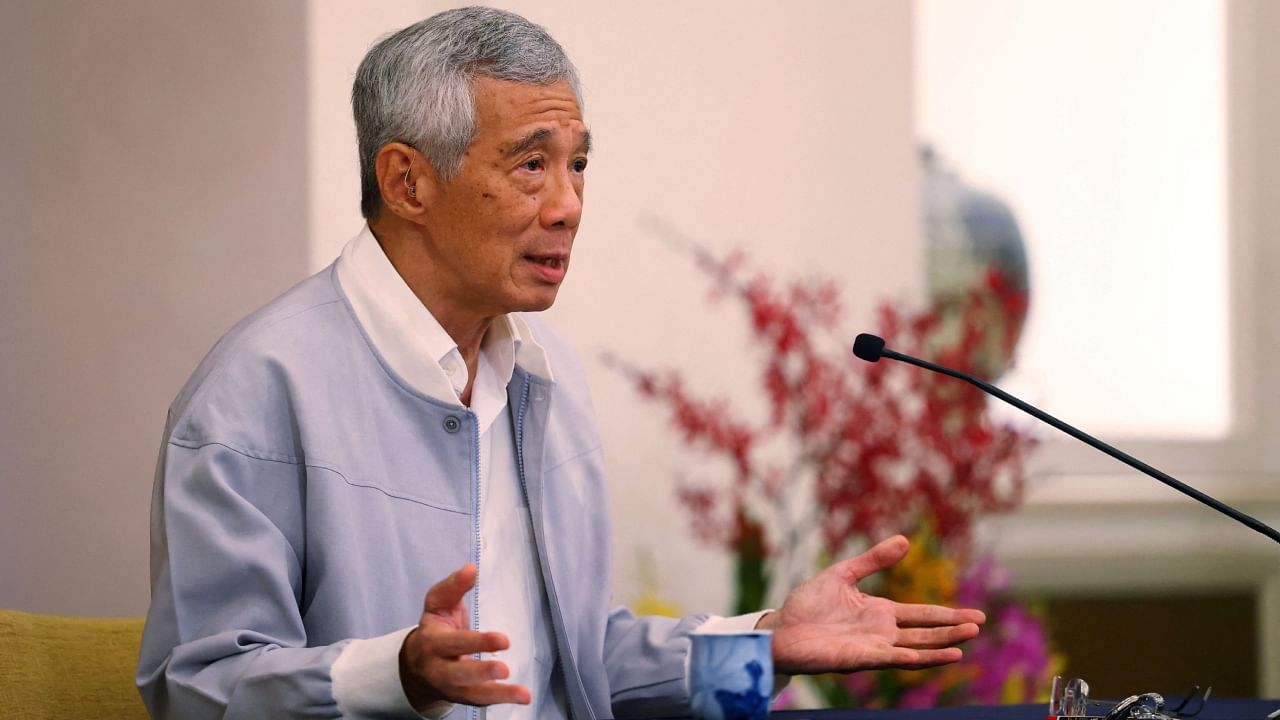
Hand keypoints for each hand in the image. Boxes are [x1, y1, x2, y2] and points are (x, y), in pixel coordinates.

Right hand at [399, 564, 531, 709]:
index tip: (504, 640)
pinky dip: (501, 700)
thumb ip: (454, 586)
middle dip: (481, 672)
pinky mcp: (461, 697)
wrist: (417, 663)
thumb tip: (470, 568)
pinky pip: (480, 701)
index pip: (454, 643)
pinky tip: (522, 697)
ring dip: (497, 694)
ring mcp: (450, 686)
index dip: (478, 642)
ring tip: (522, 694)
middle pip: (458, 673)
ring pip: (472, 694)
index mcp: (432, 641)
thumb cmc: (436, 627)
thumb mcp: (438, 603)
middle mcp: (438, 667)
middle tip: (504, 668)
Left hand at [757, 535, 985, 674]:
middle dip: (951, 630)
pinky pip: (884, 659)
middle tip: (979, 626)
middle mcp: (881, 632)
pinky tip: (920, 655)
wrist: (780, 628)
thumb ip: (873, 560)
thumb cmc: (808, 605)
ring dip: (937, 649)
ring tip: (963, 648)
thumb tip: (905, 540)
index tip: (976, 616)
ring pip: (912, 649)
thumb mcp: (843, 574)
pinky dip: (904, 658)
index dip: (948, 615)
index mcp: (880, 612)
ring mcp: (870, 647)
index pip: (922, 614)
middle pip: (925, 633)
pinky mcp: (855, 659)